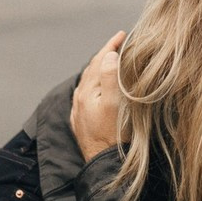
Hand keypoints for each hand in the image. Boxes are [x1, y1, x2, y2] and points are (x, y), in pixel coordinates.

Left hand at [70, 31, 126, 160]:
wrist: (103, 166)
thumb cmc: (113, 137)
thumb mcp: (115, 105)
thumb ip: (110, 78)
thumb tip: (108, 55)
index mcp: (87, 92)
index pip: (99, 61)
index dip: (111, 45)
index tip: (122, 34)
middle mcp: (80, 100)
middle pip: (92, 69)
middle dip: (105, 54)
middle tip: (118, 43)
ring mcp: (79, 112)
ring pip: (88, 82)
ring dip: (99, 68)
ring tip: (110, 60)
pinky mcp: (82, 123)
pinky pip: (87, 95)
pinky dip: (95, 84)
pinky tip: (99, 87)